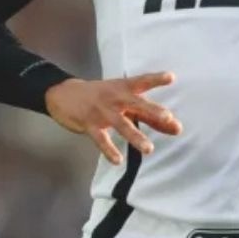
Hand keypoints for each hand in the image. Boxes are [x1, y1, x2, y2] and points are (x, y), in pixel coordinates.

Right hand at [44, 72, 182, 164]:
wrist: (64, 94)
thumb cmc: (100, 97)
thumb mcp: (123, 99)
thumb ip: (149, 114)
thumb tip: (175, 127)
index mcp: (123, 88)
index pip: (142, 81)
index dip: (156, 79)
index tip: (171, 77)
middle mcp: (115, 98)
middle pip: (136, 103)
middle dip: (152, 111)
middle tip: (168, 117)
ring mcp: (102, 111)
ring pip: (121, 124)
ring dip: (135, 136)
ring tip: (149, 149)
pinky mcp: (89, 124)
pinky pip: (101, 139)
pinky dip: (109, 150)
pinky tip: (118, 160)